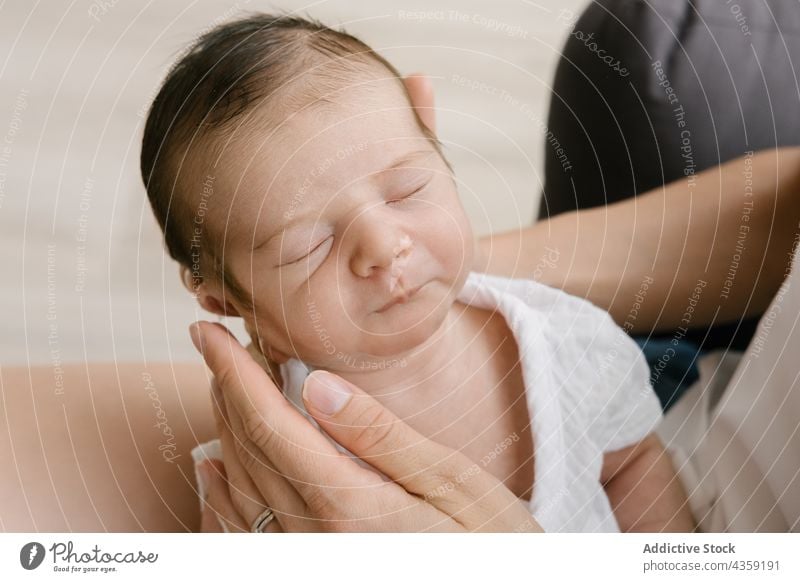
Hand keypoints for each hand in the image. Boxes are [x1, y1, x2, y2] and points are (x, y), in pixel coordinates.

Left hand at [190, 321, 541, 532]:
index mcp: (349, 505)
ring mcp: (306, 562)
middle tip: (220, 347)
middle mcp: (314, 539)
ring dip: (223, 432)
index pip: (269, 424)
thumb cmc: (492, 543)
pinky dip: (218, 498)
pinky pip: (241, 537)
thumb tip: (316, 386)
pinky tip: (213, 472)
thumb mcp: (453, 482)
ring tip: (222, 388)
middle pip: (247, 452)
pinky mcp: (309, 573)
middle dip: (227, 392)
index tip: (210, 334)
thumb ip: (380, 437)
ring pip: (238, 489)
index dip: (233, 373)